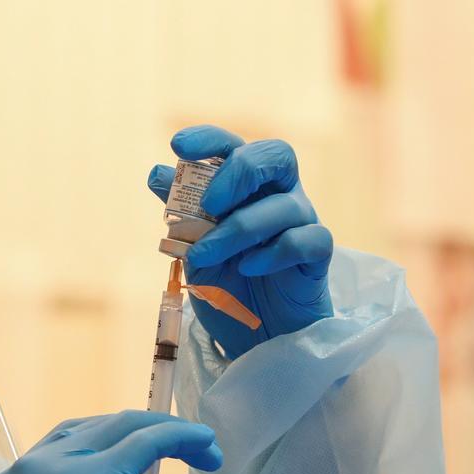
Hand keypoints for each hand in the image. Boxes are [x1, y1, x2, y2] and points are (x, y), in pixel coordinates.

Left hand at [148, 125, 333, 358]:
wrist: (254, 334)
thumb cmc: (226, 283)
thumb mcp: (194, 248)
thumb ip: (181, 213)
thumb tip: (156, 174)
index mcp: (246, 186)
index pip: (234, 146)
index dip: (209, 139)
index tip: (177, 145)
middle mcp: (278, 194)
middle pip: (275, 154)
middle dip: (238, 173)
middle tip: (209, 205)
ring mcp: (301, 221)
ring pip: (283, 206)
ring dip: (236, 231)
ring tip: (204, 257)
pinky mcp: (317, 254)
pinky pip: (305, 239)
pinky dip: (272, 253)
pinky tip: (248, 269)